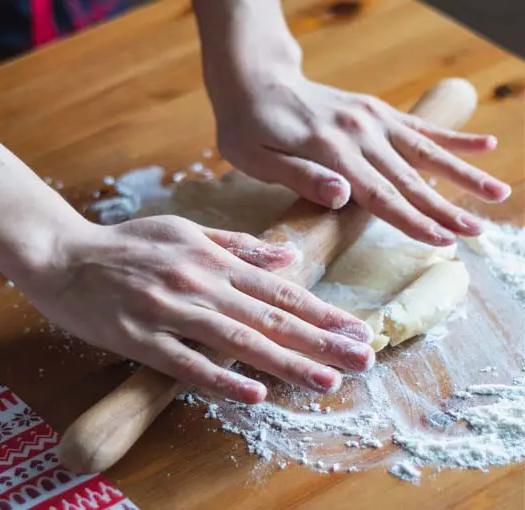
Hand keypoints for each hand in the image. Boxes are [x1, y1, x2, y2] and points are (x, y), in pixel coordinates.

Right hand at [25, 215, 373, 403]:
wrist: (64, 255)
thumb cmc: (129, 244)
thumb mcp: (186, 230)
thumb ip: (238, 245)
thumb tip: (286, 256)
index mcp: (213, 258)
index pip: (278, 289)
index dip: (320, 309)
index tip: (354, 326)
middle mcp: (200, 282)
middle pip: (269, 316)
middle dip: (321, 339)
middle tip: (363, 356)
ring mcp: (171, 311)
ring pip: (238, 340)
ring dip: (286, 361)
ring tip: (327, 379)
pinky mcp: (141, 339)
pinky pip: (187, 363)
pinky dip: (222, 378)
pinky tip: (255, 392)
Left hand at [211, 71, 510, 245]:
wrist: (254, 78)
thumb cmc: (247, 125)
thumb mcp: (256, 158)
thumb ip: (300, 176)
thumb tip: (343, 196)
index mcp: (331, 151)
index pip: (379, 194)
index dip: (412, 219)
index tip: (443, 239)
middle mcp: (359, 133)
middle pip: (410, 178)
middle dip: (445, 208)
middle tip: (478, 232)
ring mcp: (371, 119)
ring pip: (426, 150)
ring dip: (463, 173)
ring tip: (498, 192)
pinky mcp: (374, 111)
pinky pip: (418, 125)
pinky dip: (451, 137)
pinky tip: (484, 144)